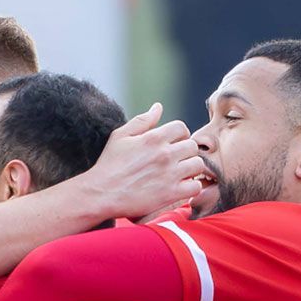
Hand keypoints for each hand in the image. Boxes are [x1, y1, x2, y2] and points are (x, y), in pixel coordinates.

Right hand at [86, 104, 204, 220]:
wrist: (102, 193)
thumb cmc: (109, 164)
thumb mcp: (120, 136)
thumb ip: (142, 121)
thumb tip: (158, 107)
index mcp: (153, 138)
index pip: (181, 127)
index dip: (179, 134)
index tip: (172, 143)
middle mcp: (165, 154)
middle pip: (192, 146)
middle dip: (185, 151)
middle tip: (176, 160)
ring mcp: (170, 174)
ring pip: (198, 164)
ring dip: (191, 168)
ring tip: (180, 173)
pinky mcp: (172, 193)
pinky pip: (196, 186)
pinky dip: (192, 186)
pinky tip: (181, 186)